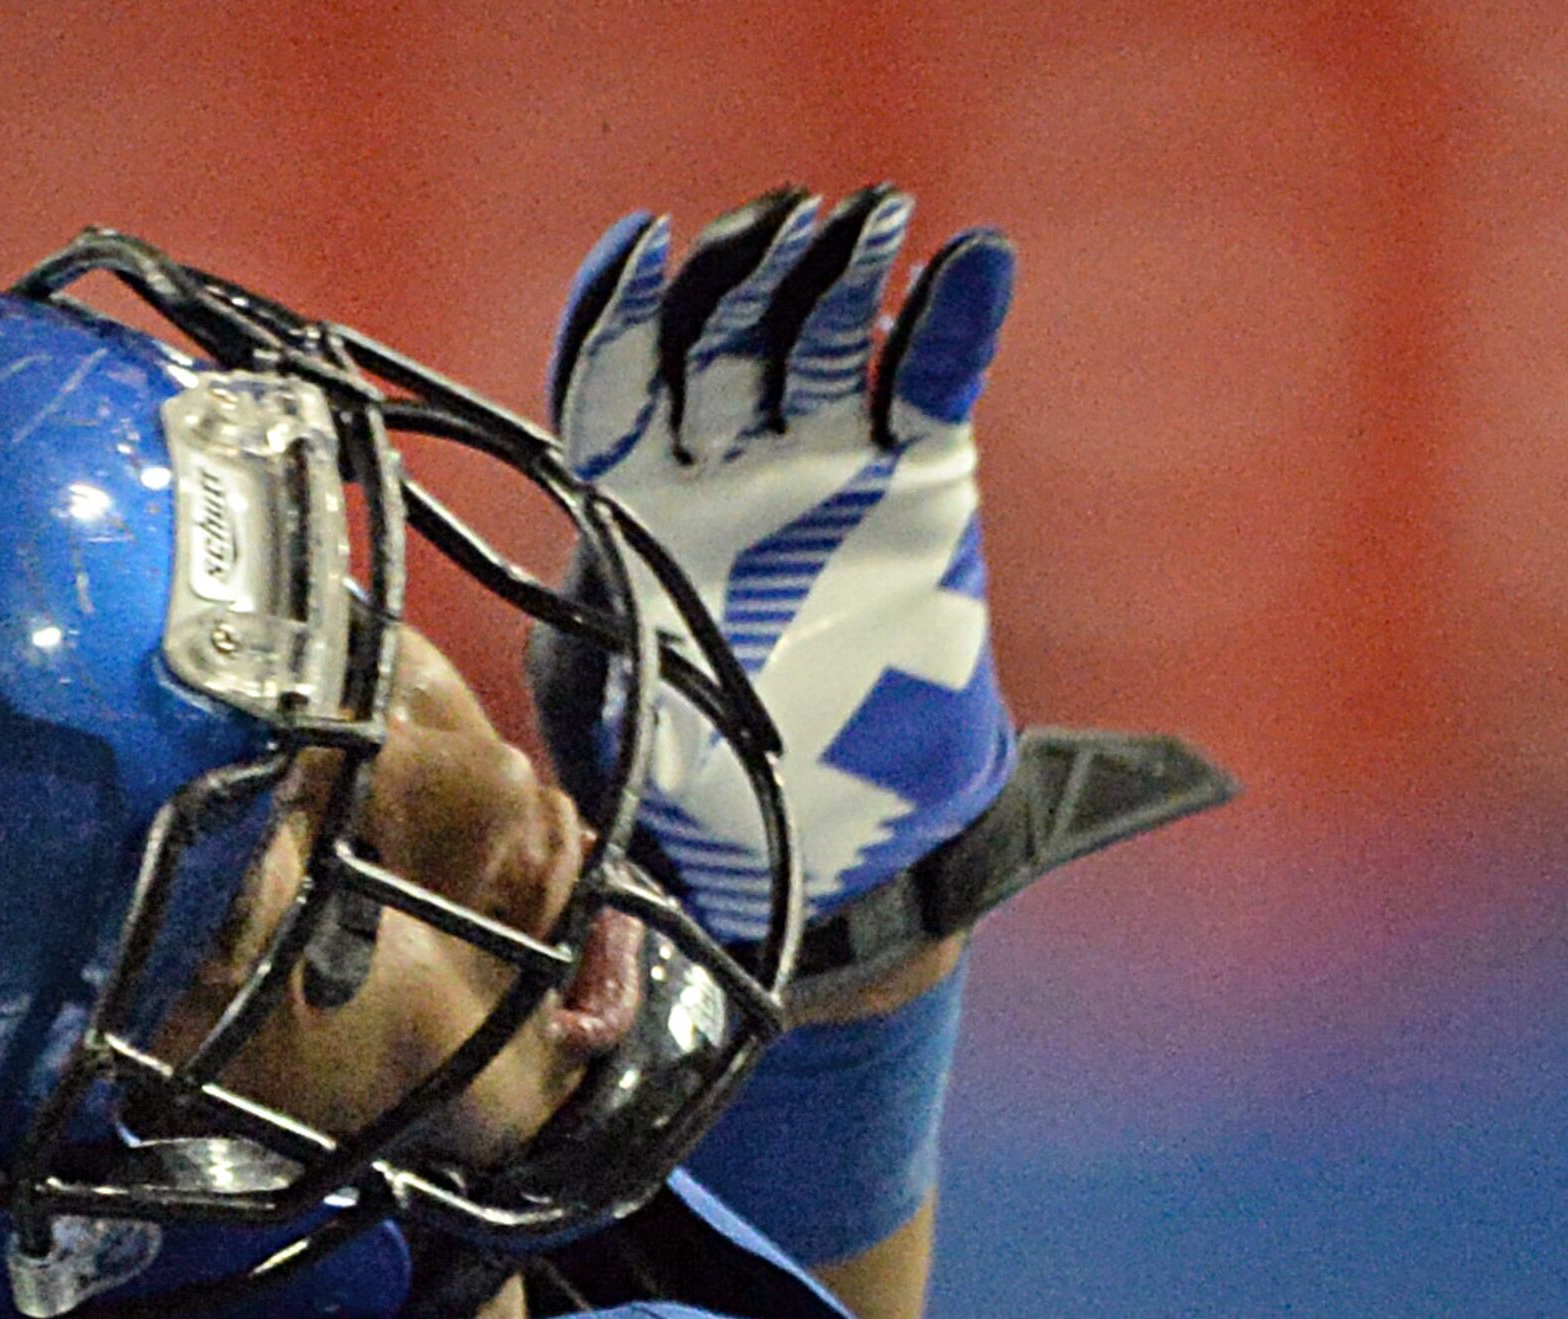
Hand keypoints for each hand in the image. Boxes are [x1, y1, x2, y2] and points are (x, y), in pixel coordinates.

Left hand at [541, 186, 1018, 942]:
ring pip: (826, 337)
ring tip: (876, 221)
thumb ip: (604, 670)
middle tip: (787, 225)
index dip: (625, 311)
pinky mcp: (917, 487)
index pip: (619, 380)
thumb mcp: (625, 741)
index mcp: (638, 505)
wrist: (833, 847)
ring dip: (846, 271)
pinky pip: (932, 383)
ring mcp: (823, 464)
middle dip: (750, 271)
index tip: (642, 252)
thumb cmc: (706, 794)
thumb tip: (592, 632)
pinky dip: (954, 321)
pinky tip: (975, 262)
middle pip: (728, 333)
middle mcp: (725, 464)